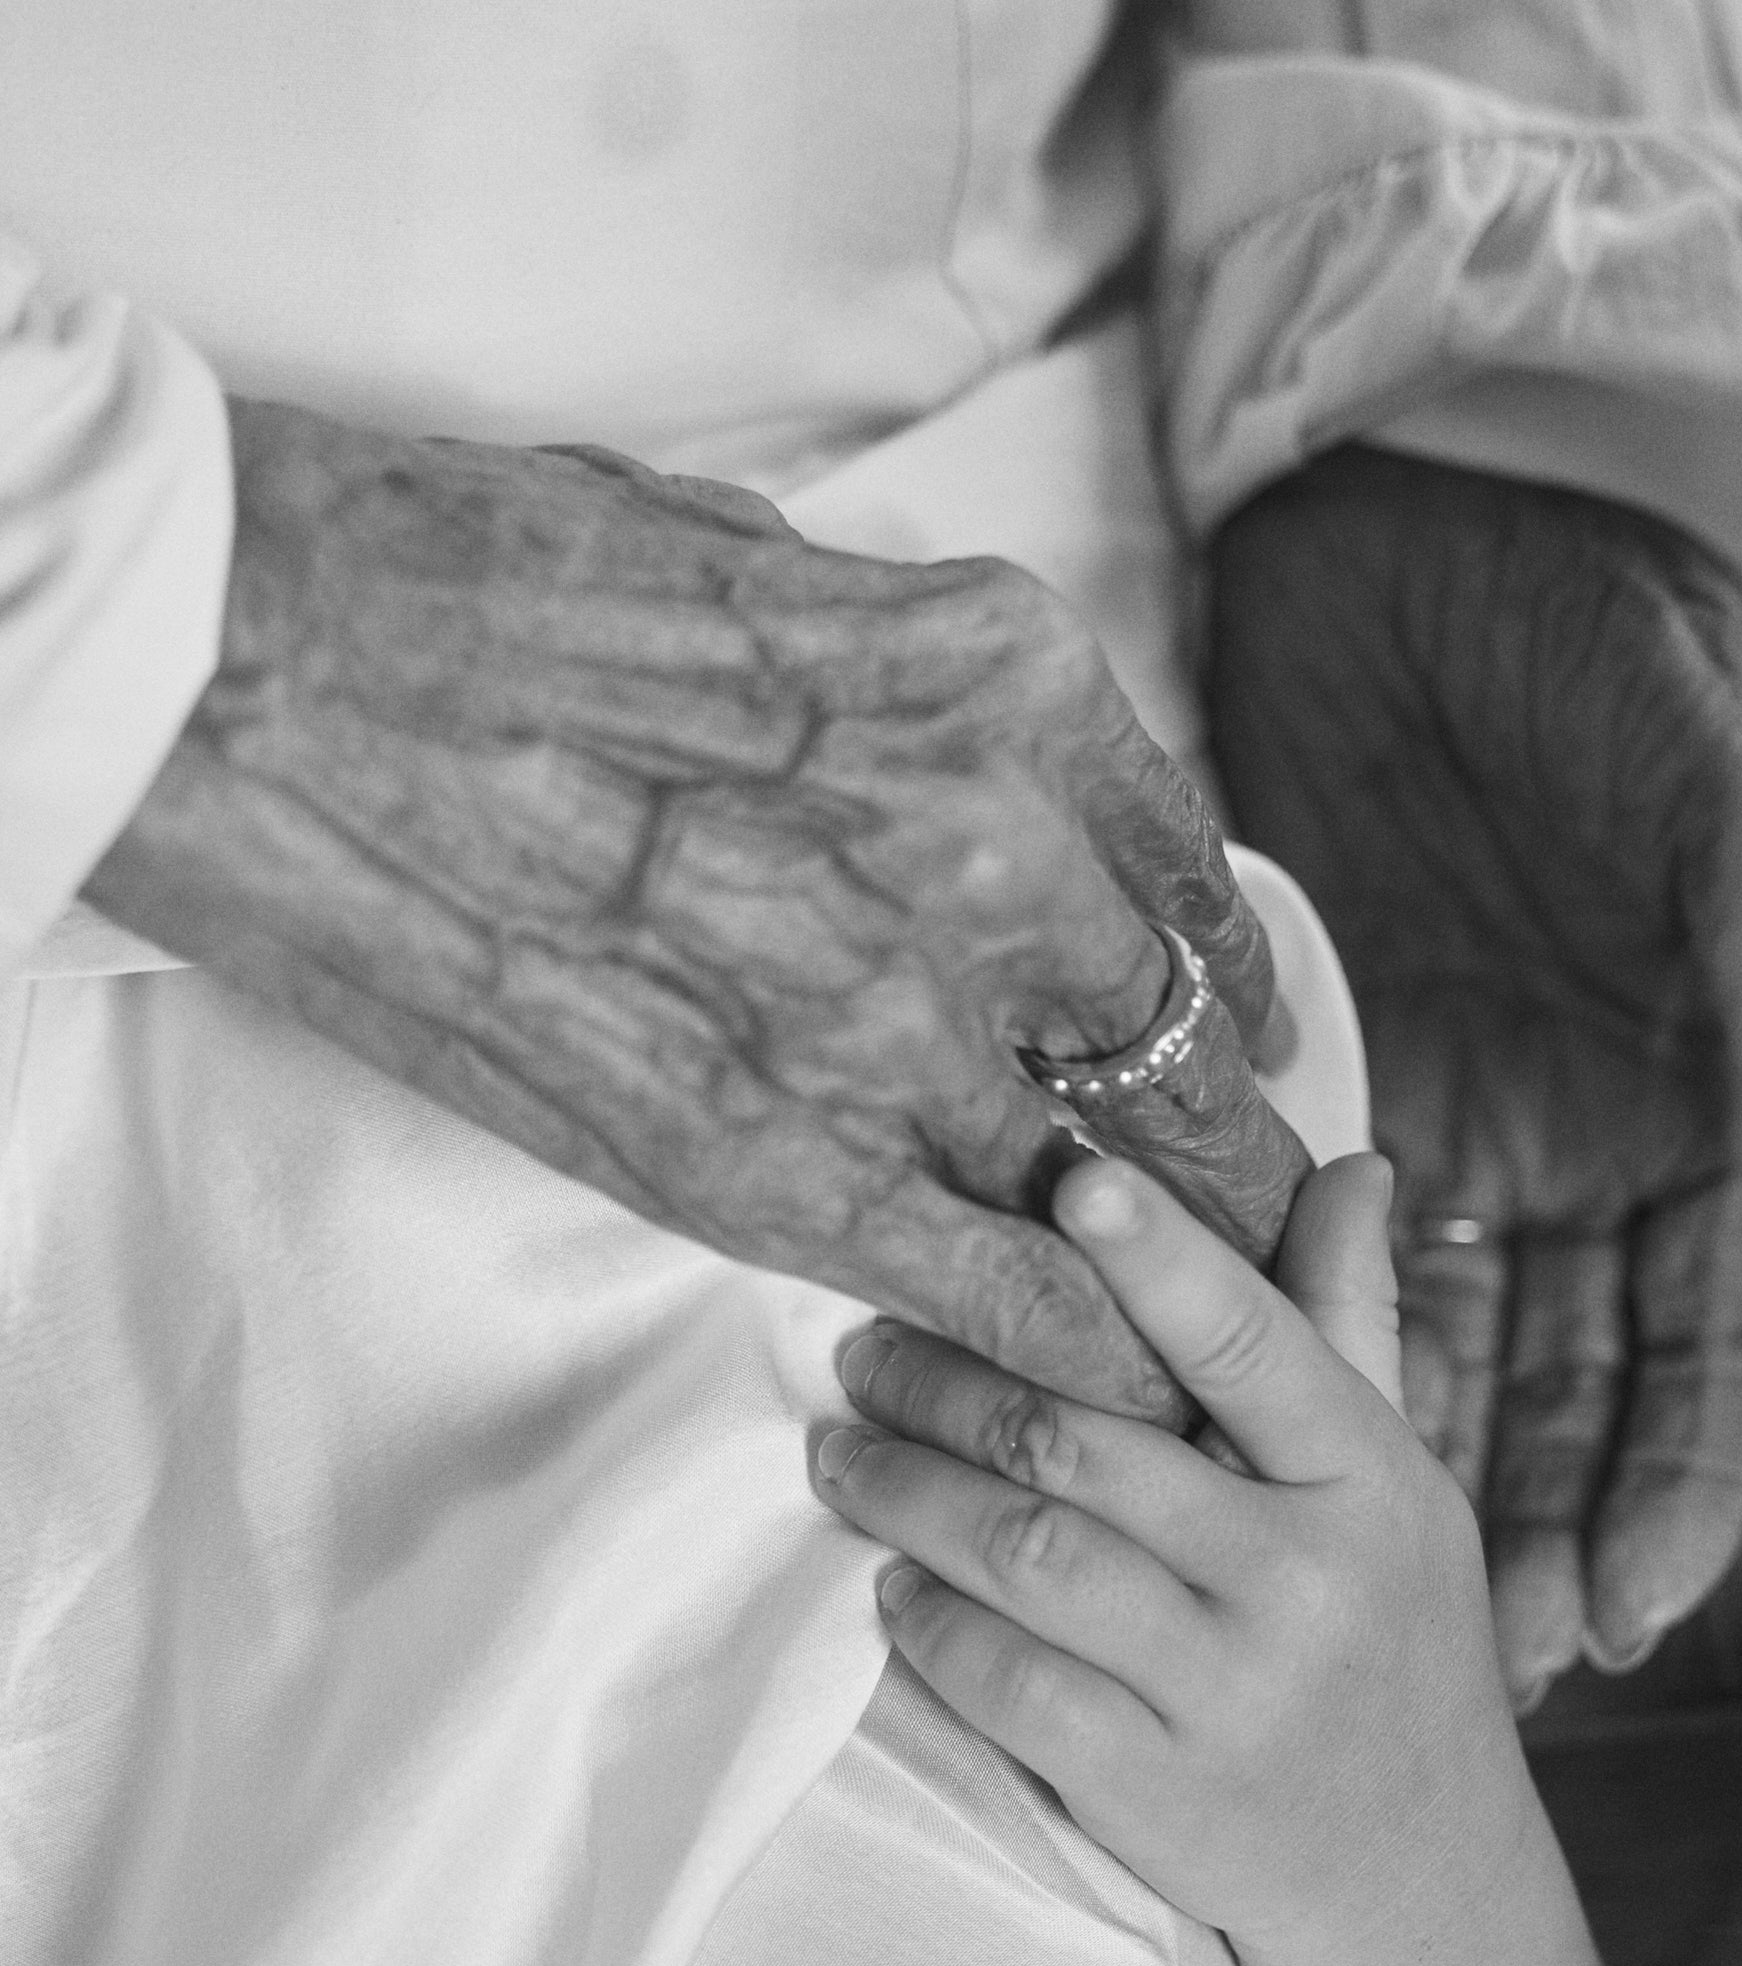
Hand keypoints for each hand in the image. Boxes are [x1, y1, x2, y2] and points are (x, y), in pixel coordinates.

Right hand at [87, 400, 1288, 1419]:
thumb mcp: (752, 577)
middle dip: (1223, 1136)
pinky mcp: (774, 1167)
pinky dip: (1075, 1347)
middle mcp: (994, 847)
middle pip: (1179, 1044)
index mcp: (1003, 680)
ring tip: (1197, 1322)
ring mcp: (894, 1019)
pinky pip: (1002, 1288)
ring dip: (1167, 1258)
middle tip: (1251, 1208)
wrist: (267, 671)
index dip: (1220, 977)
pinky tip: (1115, 1388)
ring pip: (1121, 1182)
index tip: (1234, 1034)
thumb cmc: (476, 584)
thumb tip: (933, 753)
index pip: (1186, 872)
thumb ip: (889, 690)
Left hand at [808, 1151, 1523, 1965]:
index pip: (1254, 1345)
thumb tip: (1349, 1163)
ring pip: (1025, 1555)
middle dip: (946, 1384)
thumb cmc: (1390, 1642)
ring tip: (843, 1452)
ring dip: (907, 1493)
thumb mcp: (1400, 1486)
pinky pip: (1003, 1683)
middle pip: (1087, 1444)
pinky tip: (890, 1583)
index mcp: (1370, 1479)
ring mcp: (1226, 1691)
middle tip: (863, 1347)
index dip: (1159, 1262)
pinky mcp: (1152, 1789)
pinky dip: (927, 1622)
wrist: (1416, 1882)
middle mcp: (1304, 1580)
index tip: (1070, 1183)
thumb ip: (1352, 1326)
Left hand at [1206, 447, 1741, 1702]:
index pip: (1702, 1351)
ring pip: (1427, 1336)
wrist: (1438, 548)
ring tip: (1333, 1591)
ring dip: (1399, 1466)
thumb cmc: (1625, 689)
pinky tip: (1220, 1444)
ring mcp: (1455, 1121)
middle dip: (1524, 1519)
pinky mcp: (1317, 1080)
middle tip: (1466, 1661)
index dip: (1673, 1486)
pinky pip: (1293, 1251)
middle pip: (1559, 1377)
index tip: (1617, 1619)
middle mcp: (1583, 1152)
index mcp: (1706, 1127)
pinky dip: (1262, 1348)